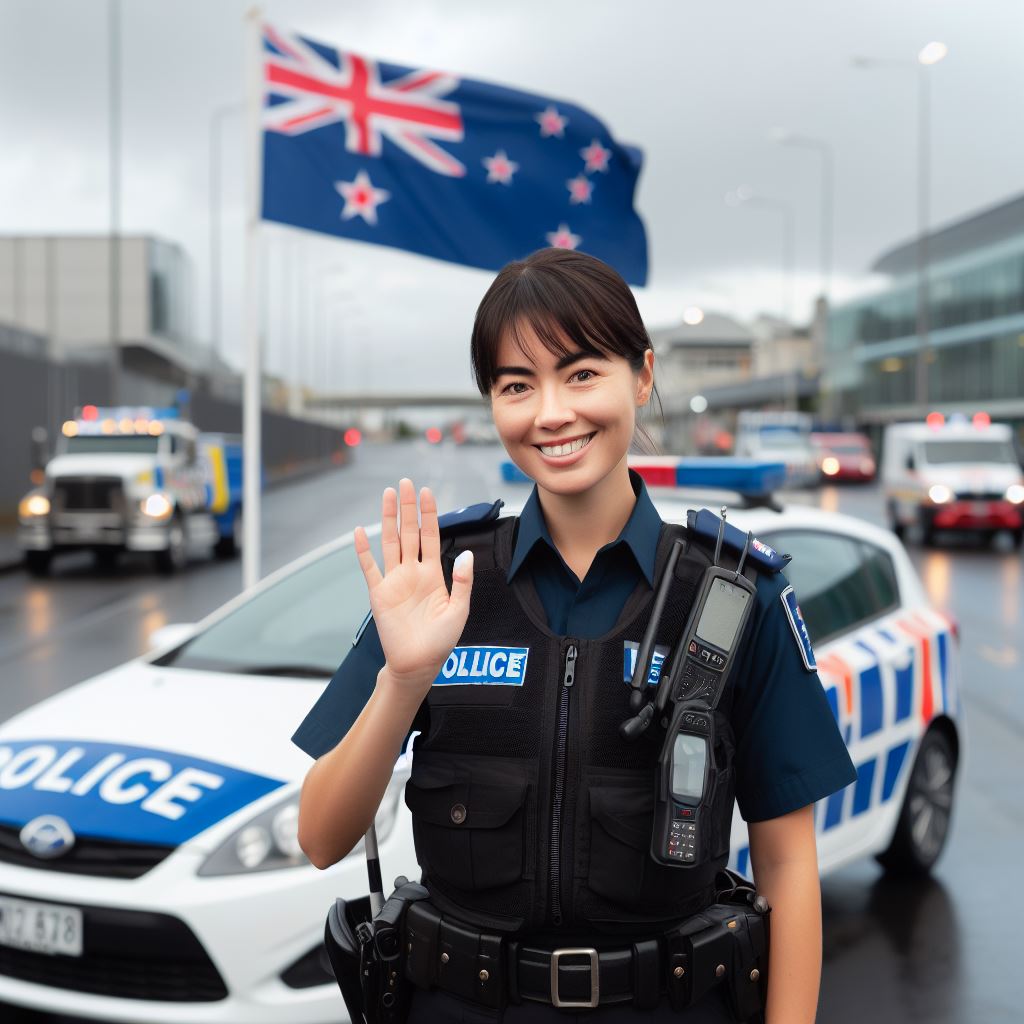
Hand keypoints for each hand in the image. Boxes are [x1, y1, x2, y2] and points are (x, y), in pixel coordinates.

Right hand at [353, 479, 473, 698]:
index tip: (428, 492)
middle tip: (406, 483)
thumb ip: (462, 582)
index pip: (430, 537)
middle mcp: (412, 572)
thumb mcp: (459, 610)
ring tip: (388, 495)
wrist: (418, 664)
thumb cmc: (441, 641)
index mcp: (433, 574)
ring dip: (388, 519)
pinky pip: (369, 568)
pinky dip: (363, 550)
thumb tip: (466, 554)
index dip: (429, 515)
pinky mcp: (379, 594)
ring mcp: (394, 581)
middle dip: (408, 508)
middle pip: (409, 532)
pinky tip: (359, 532)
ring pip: (390, 542)